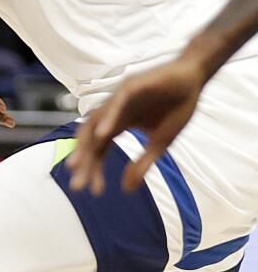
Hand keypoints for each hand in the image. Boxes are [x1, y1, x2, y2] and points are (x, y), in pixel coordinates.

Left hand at [66, 57, 202, 195]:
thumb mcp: (160, 143)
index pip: (99, 149)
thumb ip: (142, 164)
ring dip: (87, 142)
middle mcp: (113, 111)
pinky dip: (108, 118)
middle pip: (91, 138)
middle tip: (77, 185)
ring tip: (79, 164)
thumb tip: (127, 190)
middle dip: (83, 161)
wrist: (194, 80)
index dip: (94, 169)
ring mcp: (119, 98)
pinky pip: (117, 103)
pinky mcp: (131, 86)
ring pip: (96, 120)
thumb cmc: (176, 109)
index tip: (93, 191)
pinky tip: (103, 134)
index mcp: (118, 123)